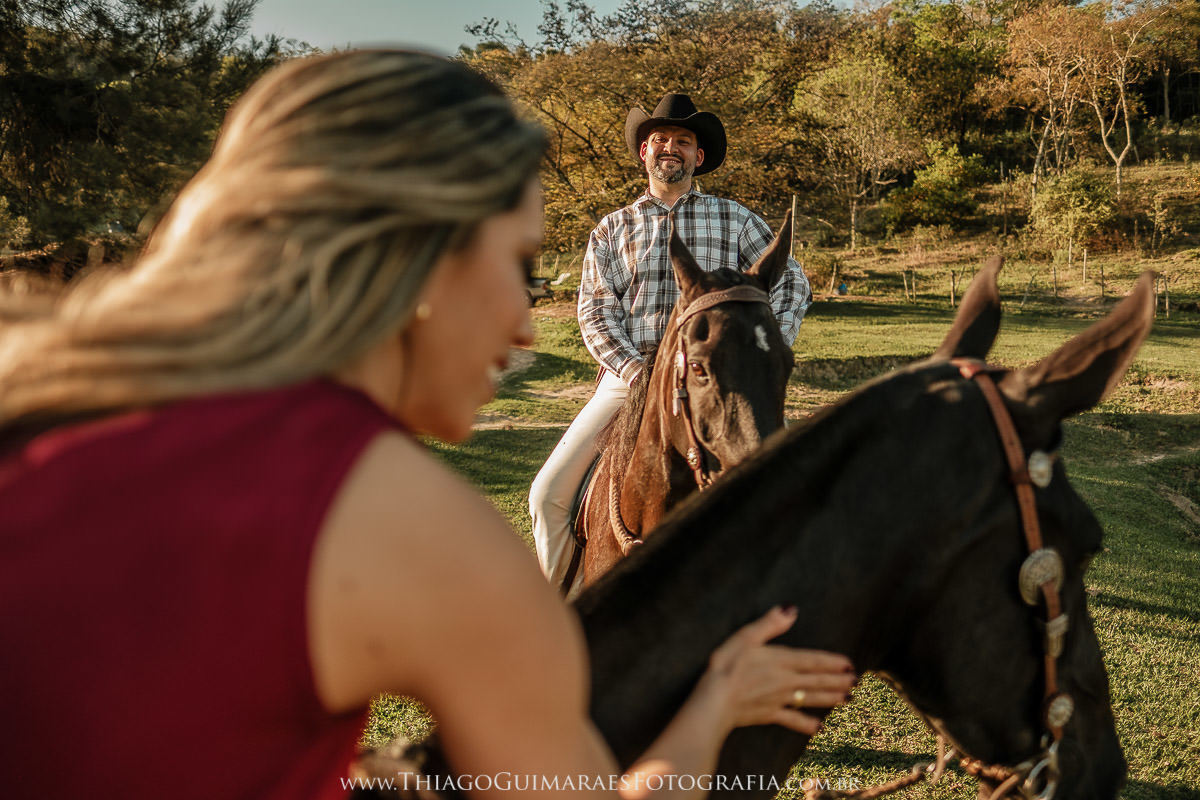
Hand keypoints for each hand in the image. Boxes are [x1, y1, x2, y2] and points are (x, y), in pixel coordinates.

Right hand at [700, 606, 854, 735]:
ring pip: (811, 698)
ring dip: (830, 698)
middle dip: (838, 680)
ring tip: (847, 699)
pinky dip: (807, 724)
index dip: (833, 662)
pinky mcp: (770, 715)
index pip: (813, 660)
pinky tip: (818, 728)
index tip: (849, 664)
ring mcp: (779, 699)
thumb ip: (770, 624)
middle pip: (817, 680)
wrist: (715, 702)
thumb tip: (791, 609)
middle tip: (856, 682)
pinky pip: (793, 720)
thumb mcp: (745, 637)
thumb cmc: (726, 666)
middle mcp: (785, 681)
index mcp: (781, 660)